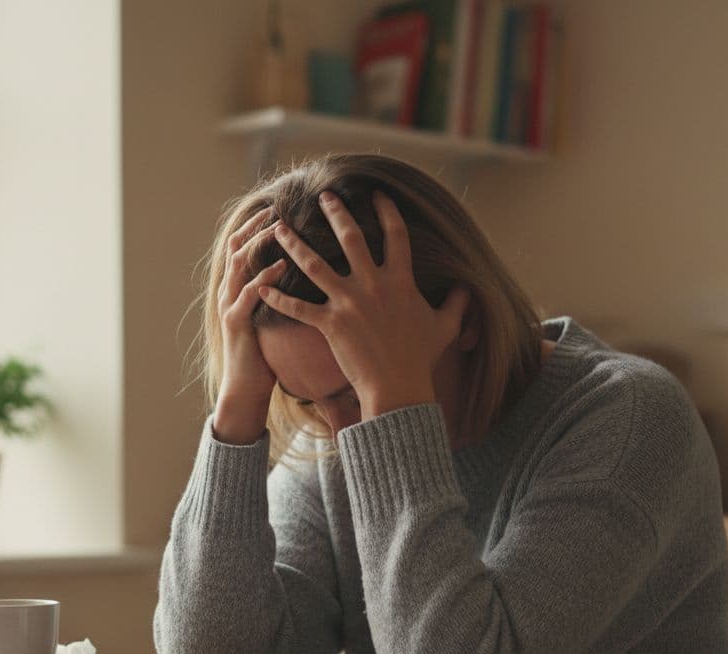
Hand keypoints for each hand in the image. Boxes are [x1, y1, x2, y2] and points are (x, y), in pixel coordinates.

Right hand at [214, 208, 287, 443]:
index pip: (242, 247)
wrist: (246, 389)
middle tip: (276, 210)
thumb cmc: (265, 355)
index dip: (256, 227)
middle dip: (256, 227)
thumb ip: (281, 294)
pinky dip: (265, 277)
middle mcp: (229, 292)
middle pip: (237, 247)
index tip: (278, 209)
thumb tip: (306, 275)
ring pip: (239, 264)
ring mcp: (230, 306)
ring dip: (260, 244)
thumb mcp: (273, 318)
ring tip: (280, 229)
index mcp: (238, 289)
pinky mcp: (236, 323)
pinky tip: (283, 266)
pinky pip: (249, 294)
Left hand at [259, 190, 467, 418]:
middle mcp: (372, 284)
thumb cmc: (421, 358)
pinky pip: (298, 307)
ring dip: (294, 244)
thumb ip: (455, 304)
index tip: (377, 194)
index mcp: (401, 280)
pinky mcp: (329, 324)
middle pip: (351, 238)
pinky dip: (278, 297)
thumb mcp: (445, 327)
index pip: (396, 235)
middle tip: (323, 197)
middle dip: (336, 213)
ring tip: (279, 228)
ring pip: (314, 265)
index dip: (388, 211)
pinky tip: (261, 287)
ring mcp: (348, 302)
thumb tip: (466, 289)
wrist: (399, 386)